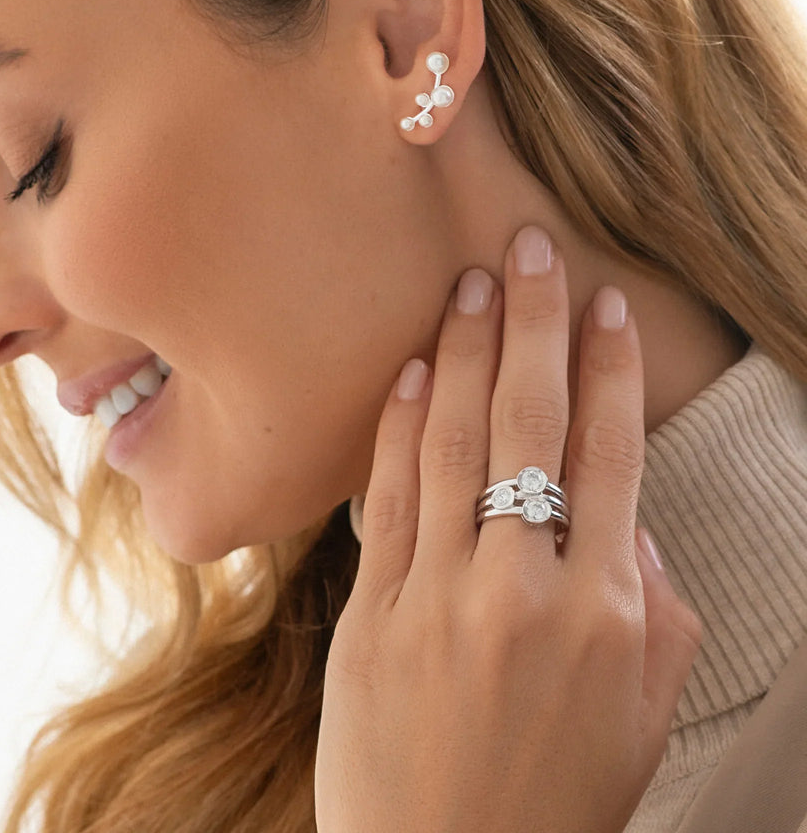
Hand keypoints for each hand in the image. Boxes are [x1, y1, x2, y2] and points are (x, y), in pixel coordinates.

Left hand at [315, 225, 702, 832]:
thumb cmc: (559, 793)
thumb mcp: (644, 709)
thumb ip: (652, 603)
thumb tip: (625, 520)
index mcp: (606, 610)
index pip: (612, 455)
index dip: (611, 369)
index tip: (608, 305)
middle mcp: (524, 589)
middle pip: (532, 425)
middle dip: (535, 324)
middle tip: (531, 248)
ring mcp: (440, 597)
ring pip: (457, 444)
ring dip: (468, 354)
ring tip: (472, 284)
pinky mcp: (373, 613)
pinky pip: (390, 498)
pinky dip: (402, 426)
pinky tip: (415, 368)